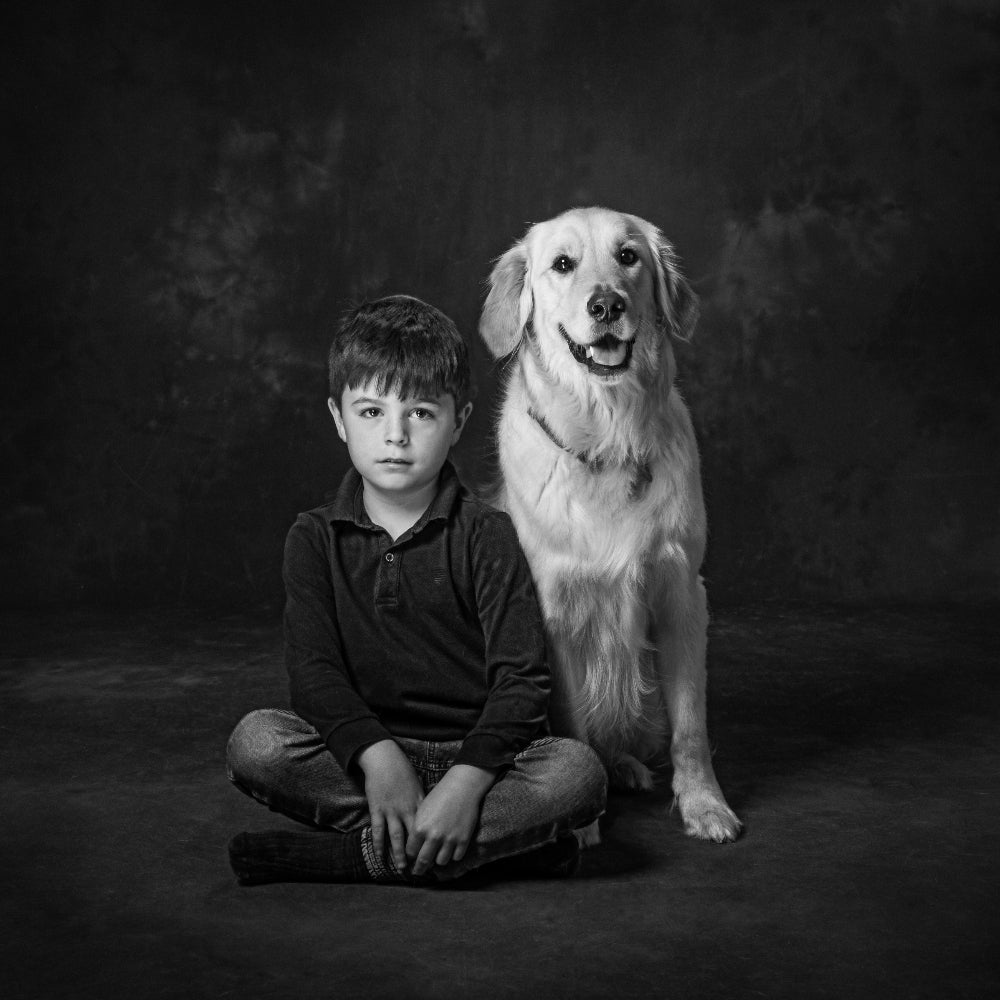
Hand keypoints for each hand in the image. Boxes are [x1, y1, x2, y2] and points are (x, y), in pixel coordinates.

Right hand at [356, 740, 423, 871]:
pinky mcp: (377, 810)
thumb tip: (431, 814)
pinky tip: (380, 856)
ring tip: (402, 868)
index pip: (427, 827)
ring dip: (399, 854)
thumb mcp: (418, 785)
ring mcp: (391, 811)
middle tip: (420, 868)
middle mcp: (407, 809)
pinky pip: (378, 831)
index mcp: (419, 803)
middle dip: (417, 853)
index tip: (435, 854)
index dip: (431, 842)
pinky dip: (379, 845)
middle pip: (414, 836)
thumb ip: (423, 801)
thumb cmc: (402, 770)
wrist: (384, 760)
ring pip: (397, 837)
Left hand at [406, 764, 496, 875]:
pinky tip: (451, 849)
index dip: (410, 857)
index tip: (410, 860)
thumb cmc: (440, 795)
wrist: (462, 786)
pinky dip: (453, 855)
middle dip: (419, 869)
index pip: (410, 852)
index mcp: (419, 828)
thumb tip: (413, 848)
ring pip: (440, 862)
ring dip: (438, 860)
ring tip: (437, 856)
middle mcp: (433, 836)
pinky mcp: (463, 840)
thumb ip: (417, 829)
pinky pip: (456, 857)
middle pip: (423, 862)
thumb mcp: (422, 810)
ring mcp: (449, 839)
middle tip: (418, 872)